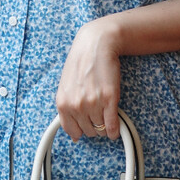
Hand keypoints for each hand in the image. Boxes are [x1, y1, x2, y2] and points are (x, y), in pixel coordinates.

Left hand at [55, 19, 121, 141]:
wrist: (96, 44)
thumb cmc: (80, 62)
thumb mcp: (65, 86)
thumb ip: (67, 108)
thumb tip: (74, 135)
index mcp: (63, 103)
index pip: (72, 131)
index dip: (81, 130)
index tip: (86, 125)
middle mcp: (77, 106)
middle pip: (89, 131)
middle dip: (94, 125)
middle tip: (97, 113)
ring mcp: (93, 103)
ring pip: (101, 129)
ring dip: (105, 124)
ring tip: (105, 111)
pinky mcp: (110, 99)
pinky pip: (113, 126)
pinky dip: (115, 130)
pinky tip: (116, 128)